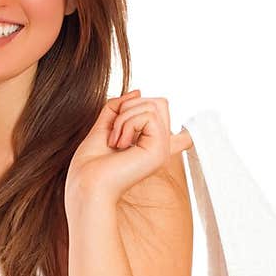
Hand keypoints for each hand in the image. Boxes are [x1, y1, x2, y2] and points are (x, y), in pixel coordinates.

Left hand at [64, 89, 193, 212]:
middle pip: (158, 103)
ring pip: (152, 105)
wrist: (85, 184)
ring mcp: (161, 149)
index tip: (189, 138)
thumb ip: (118, 108)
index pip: (180, 139)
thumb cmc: (89, 164)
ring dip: (124, 117)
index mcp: (148, 147)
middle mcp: (159, 148)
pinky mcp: (159, 149)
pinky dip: (127, 123)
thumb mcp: (103, 127)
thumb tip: (138, 91)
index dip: (185, 135)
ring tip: (115, 141)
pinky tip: (120, 144)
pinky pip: (149, 115)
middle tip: (114, 135)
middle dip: (129, 107)